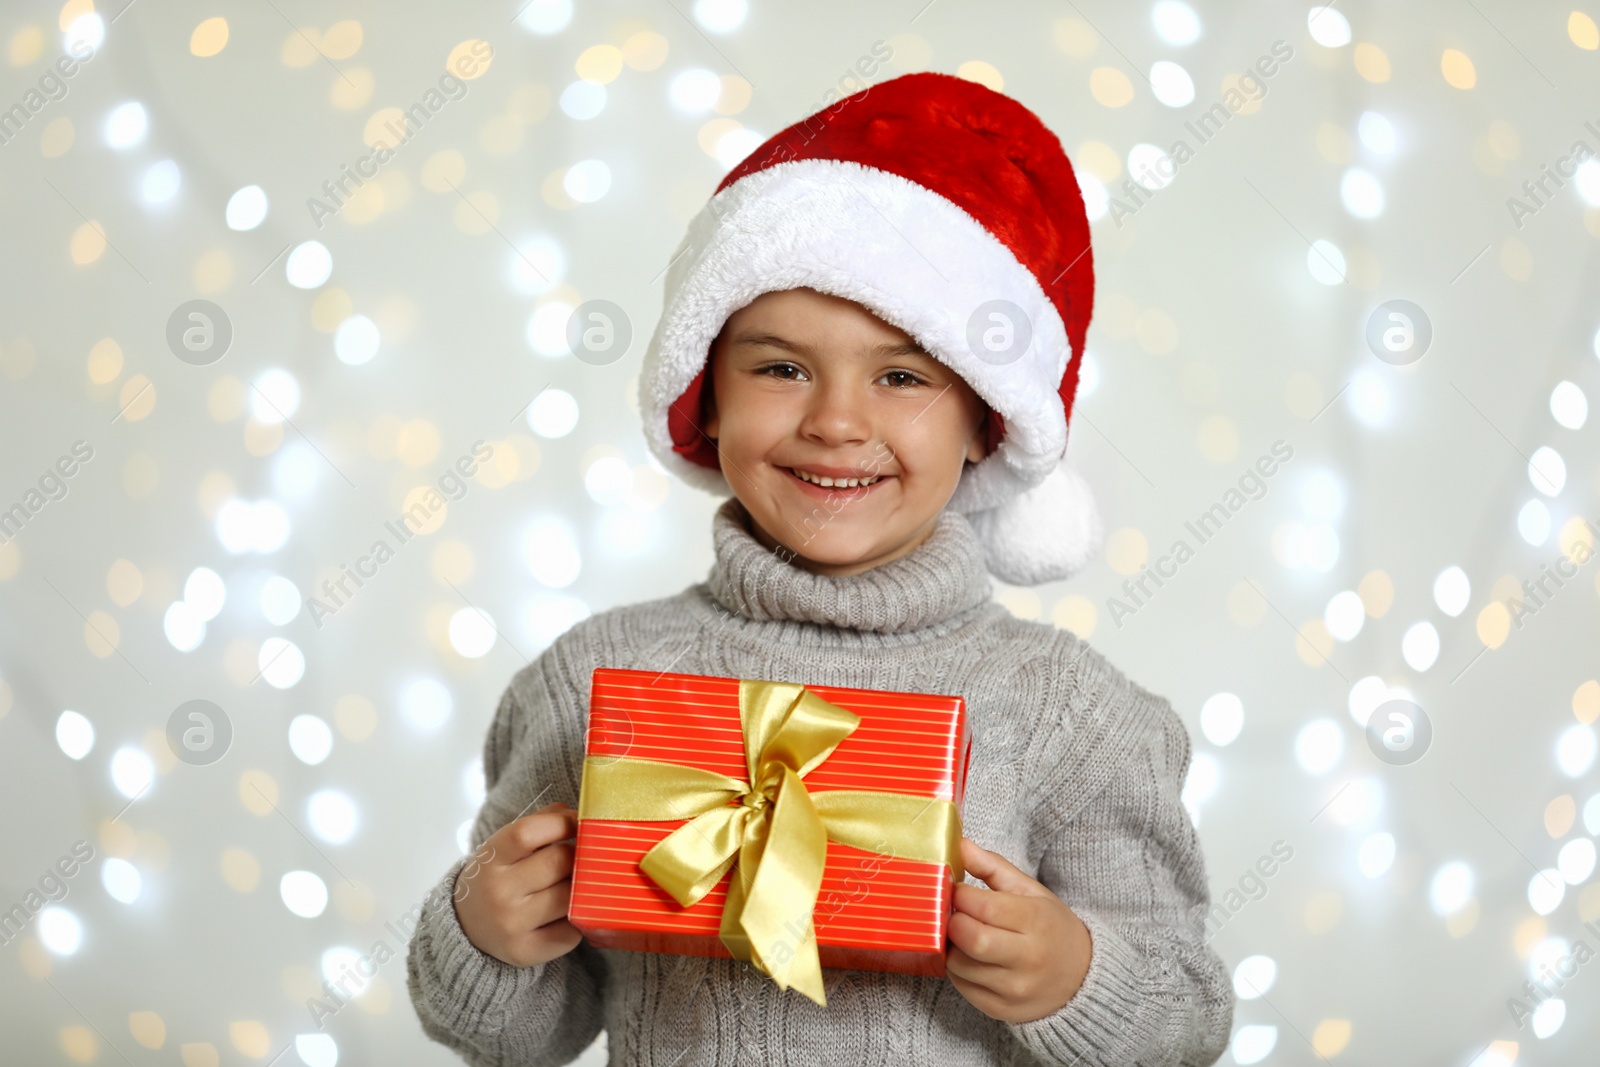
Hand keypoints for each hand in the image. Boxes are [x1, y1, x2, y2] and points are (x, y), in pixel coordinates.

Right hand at [454, 801, 583, 967]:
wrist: (467, 925)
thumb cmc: (500, 875)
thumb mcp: (507, 845)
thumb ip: (541, 823)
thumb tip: (580, 815)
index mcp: (491, 858)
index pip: (527, 832)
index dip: (561, 823)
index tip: (577, 824)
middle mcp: (497, 892)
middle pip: (558, 863)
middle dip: (576, 857)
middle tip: (578, 859)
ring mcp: (509, 925)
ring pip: (569, 898)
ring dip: (579, 890)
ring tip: (571, 887)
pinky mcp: (524, 952)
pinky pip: (570, 932)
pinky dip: (576, 922)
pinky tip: (564, 915)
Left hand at [946, 837, 1092, 1023]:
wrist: (1081, 978)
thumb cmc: (1051, 928)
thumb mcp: (1031, 891)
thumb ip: (993, 866)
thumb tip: (959, 844)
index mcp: (1036, 921)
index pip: (982, 906)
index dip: (959, 895)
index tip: (957, 890)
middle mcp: (1028, 958)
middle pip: (971, 938)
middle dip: (953, 921)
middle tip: (954, 914)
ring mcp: (1015, 989)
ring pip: (960, 965)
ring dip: (952, 946)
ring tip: (963, 935)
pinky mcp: (1002, 1010)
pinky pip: (962, 987)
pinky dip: (958, 969)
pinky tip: (970, 957)